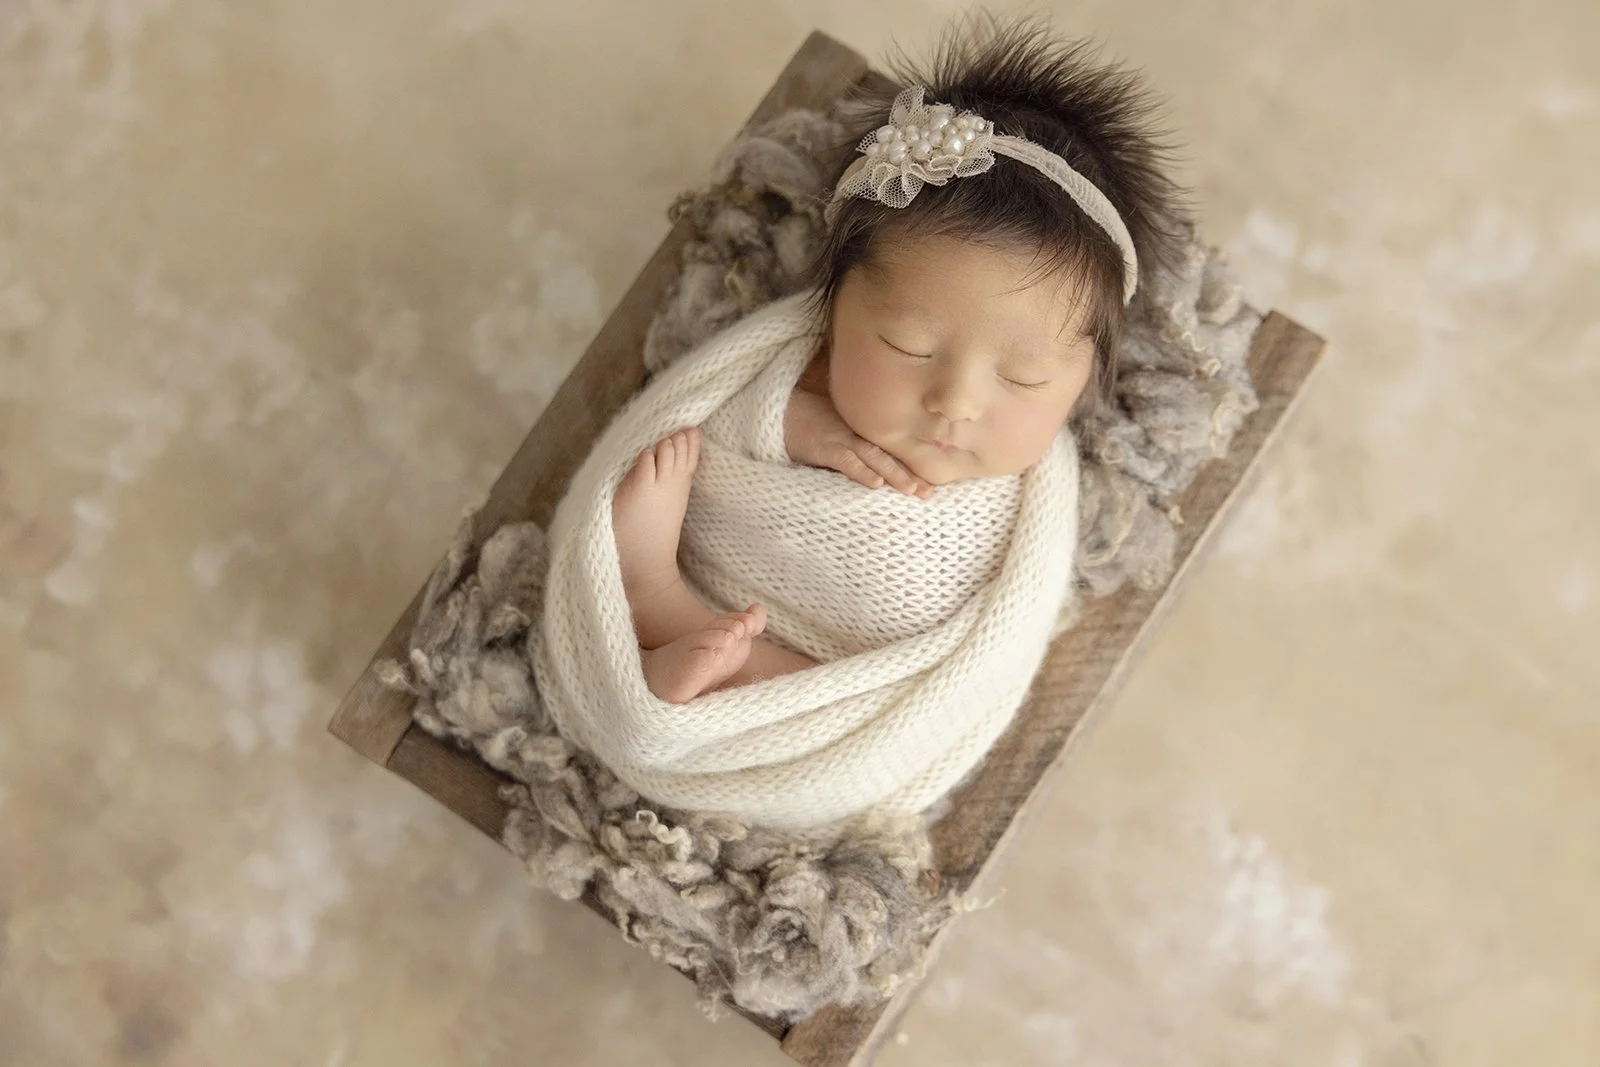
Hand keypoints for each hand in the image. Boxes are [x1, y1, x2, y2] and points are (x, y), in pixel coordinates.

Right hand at [783, 388, 932, 498]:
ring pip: (873, 457)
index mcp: (863, 432)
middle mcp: (857, 434)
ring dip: (893, 474)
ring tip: (911, 490)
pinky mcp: (823, 446)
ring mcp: (841, 438)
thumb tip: (877, 470)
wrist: (779, 410)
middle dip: (909, 475)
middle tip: (929, 494)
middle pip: (889, 456)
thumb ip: (857, 444)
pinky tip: (874, 483)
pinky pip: (845, 460)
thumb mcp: (839, 429)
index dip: (912, 467)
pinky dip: (860, 471)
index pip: (892, 451)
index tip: (931, 484)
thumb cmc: (809, 422)